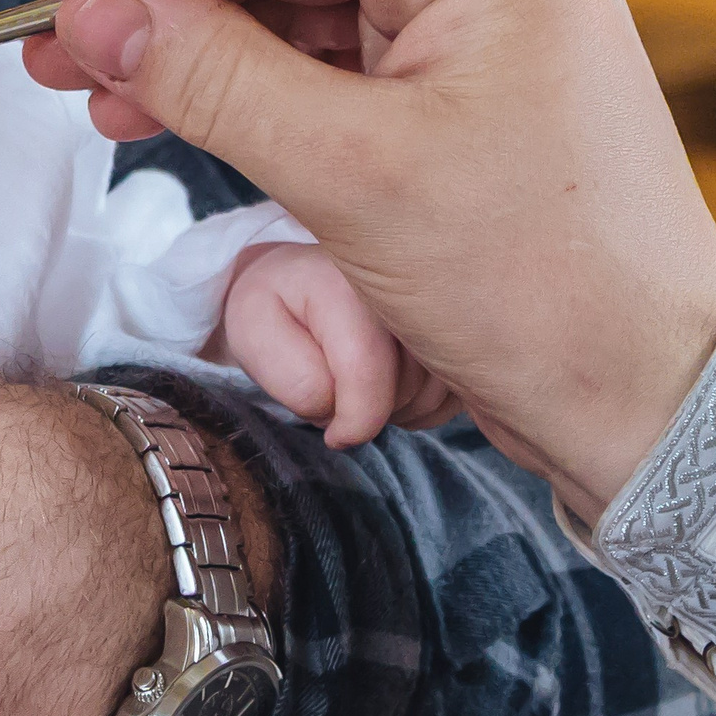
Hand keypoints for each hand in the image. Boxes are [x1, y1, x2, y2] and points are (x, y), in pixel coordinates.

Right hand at [22, 0, 715, 520]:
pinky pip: (310, 60)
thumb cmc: (545, 282)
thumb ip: (209, 78)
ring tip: (86, 83)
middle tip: (57, 36)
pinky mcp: (436, 93)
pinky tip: (152, 112)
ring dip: (182, 37)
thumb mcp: (350, 172)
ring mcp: (457, 28)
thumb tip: (95, 12)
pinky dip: (228, 84)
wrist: (643, 396)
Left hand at [220, 242, 458, 446]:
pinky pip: (453, 396)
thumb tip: (343, 413)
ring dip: (397, 409)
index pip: (366, 373)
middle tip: (340, 394)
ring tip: (362, 384)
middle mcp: (407, 286)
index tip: (332, 433)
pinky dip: (421, 406)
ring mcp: (441, 306)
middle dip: (372, 412)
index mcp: (349, 283)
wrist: (300, 281)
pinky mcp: (461, 331)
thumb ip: (295, 381)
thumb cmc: (275, 310)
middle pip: (407, 388)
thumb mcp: (255, 338)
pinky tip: (390, 386)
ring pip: (434, 395)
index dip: (351, 420)